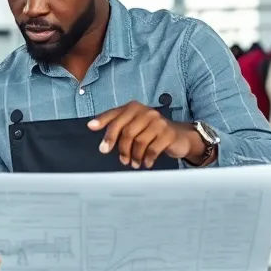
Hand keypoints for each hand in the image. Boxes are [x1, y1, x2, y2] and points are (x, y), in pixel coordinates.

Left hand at [87, 101, 201, 167]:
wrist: (179, 136)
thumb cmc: (150, 131)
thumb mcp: (133, 125)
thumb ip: (115, 124)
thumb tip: (91, 125)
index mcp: (133, 108)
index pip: (115, 115)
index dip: (102, 121)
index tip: (91, 127)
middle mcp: (146, 112)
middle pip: (126, 131)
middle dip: (120, 147)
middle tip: (120, 159)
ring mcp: (158, 122)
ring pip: (139, 141)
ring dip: (134, 156)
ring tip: (133, 163)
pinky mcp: (168, 133)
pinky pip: (152, 148)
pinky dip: (146, 158)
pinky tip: (145, 163)